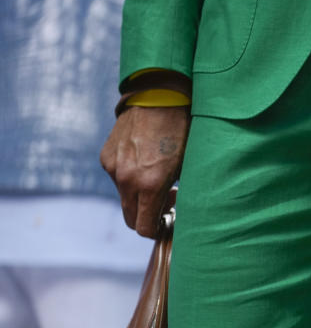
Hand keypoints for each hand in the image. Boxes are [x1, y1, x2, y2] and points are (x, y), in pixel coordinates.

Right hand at [100, 105, 189, 237]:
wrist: (158, 97)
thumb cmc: (181, 132)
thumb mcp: (187, 167)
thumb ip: (176, 193)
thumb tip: (174, 212)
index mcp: (149, 184)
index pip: (144, 228)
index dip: (157, 230)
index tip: (169, 221)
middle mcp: (127, 179)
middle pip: (131, 219)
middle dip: (148, 218)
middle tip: (168, 201)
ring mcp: (113, 168)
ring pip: (125, 198)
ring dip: (140, 197)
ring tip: (158, 177)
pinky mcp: (106, 157)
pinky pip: (118, 179)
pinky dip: (131, 179)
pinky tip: (145, 162)